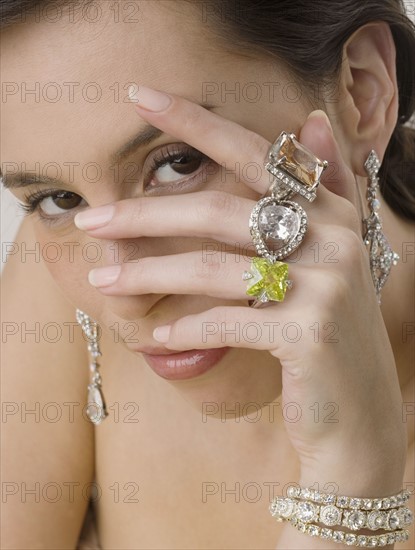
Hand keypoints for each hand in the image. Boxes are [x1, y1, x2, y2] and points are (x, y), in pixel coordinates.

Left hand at [75, 86, 406, 493]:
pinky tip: (156, 337)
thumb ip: (325, 187)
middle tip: (91, 221)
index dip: (197, 121)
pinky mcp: (309, 334)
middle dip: (145, 214)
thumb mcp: (331, 256)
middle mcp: (333, 238)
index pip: (255, 152)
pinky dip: (182, 330)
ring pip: (211, 268)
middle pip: (219, 210)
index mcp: (330, 212)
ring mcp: (325, 286)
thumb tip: (310, 119)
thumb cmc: (328, 332)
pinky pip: (224, 322)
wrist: (360, 412)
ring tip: (103, 282)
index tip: (140, 97)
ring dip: (147, 275)